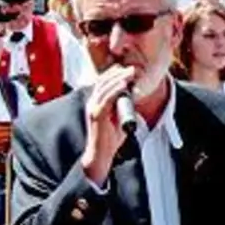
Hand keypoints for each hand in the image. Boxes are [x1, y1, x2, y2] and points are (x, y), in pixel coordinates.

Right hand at [81, 65, 138, 184]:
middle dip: (118, 72)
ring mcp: (93, 108)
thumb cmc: (110, 140)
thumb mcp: (118, 119)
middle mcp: (92, 103)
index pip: (102, 83)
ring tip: (130, 73)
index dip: (114, 74)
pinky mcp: (97, 115)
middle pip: (103, 81)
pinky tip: (124, 85)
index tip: (126, 69)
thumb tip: (132, 96)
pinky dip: (116, 90)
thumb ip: (121, 107)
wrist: (100, 155)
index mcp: (95, 103)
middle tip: (131, 69)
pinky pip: (106, 98)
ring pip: (105, 87)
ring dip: (119, 78)